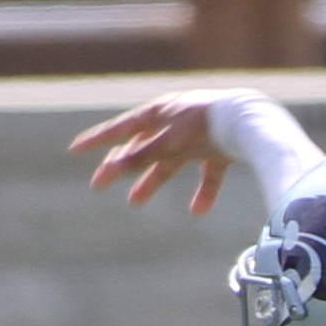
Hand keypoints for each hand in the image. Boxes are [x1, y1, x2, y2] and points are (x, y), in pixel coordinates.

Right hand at [71, 91, 239, 211]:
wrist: (250, 122)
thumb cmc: (206, 126)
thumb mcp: (169, 143)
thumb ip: (141, 156)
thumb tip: (111, 168)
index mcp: (159, 112)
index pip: (120, 128)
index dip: (97, 140)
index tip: (74, 150)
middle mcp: (176, 122)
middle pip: (141, 147)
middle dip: (120, 167)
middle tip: (99, 186)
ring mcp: (198, 136)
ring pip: (169, 162)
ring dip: (151, 181)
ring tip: (135, 203)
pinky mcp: (220, 150)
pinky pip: (207, 174)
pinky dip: (203, 192)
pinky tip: (198, 212)